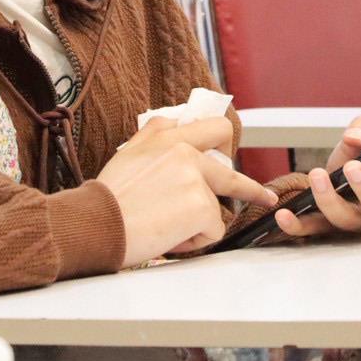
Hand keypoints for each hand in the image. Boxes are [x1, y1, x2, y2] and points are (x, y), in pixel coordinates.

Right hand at [99, 117, 277, 266]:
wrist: (96, 223)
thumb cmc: (107, 198)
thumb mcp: (128, 152)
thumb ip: (154, 134)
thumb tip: (174, 119)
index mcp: (167, 136)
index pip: (212, 127)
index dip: (225, 143)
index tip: (232, 154)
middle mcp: (185, 150)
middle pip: (230, 166)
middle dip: (250, 186)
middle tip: (264, 197)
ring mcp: (196, 177)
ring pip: (217, 208)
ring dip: (196, 224)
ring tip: (163, 227)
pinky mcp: (202, 206)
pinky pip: (213, 231)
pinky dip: (194, 242)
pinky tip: (168, 237)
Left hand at [273, 115, 360, 237]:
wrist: (337, 175)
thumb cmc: (360, 158)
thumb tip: (356, 137)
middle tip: (353, 167)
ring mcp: (354, 225)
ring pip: (345, 221)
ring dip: (330, 201)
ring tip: (317, 176)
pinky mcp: (327, 230)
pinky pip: (312, 232)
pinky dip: (297, 226)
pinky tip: (283, 215)